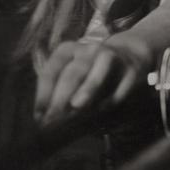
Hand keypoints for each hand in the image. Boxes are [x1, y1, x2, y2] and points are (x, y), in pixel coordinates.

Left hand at [34, 33, 151, 123]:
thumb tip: (45, 118)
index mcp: (67, 50)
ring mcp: (111, 57)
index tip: (38, 116)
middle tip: (53, 118)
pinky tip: (102, 109)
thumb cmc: (91, 69)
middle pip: (73, 73)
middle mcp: (88, 50)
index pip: (51, 71)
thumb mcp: (72, 72)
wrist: (130, 53)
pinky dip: (111, 97)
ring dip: (87, 89)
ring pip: (98, 73)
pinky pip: (120, 85)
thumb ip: (59, 92)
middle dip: (61, 97)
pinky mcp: (131, 69)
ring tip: (76, 106)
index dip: (44, 94)